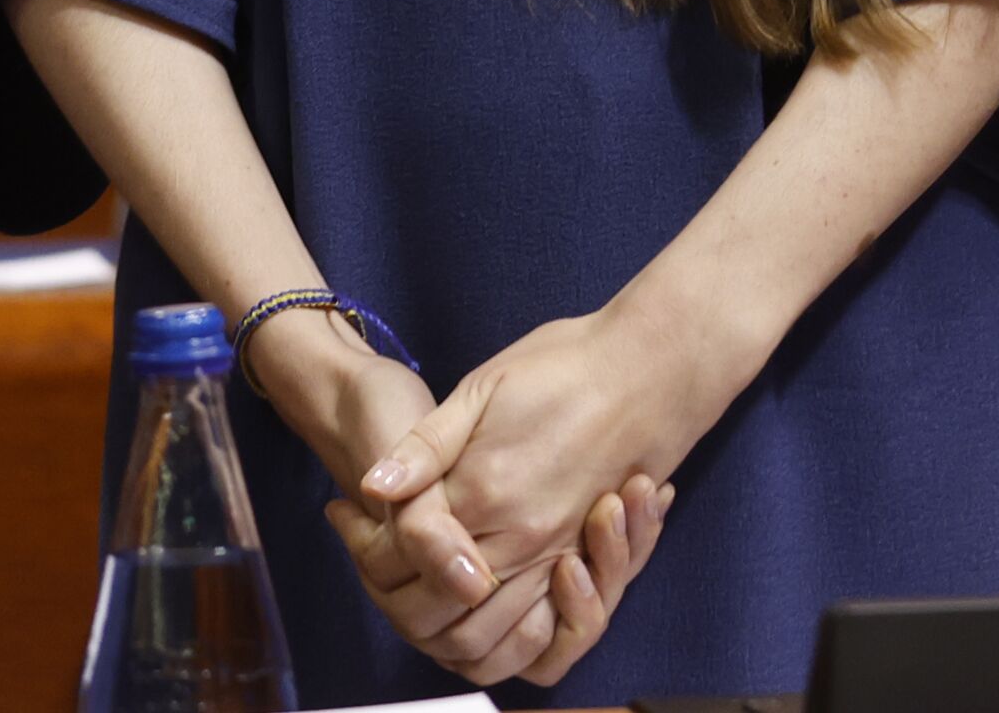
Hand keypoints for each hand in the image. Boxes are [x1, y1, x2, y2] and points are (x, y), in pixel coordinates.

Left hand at [254, 308, 669, 685]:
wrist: (649, 368)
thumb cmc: (566, 365)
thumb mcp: (485, 385)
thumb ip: (427, 445)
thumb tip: (374, 484)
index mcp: (484, 488)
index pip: (407, 546)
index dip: (369, 538)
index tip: (350, 511)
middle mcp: (519, 536)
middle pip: (438, 602)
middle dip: (398, 588)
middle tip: (371, 549)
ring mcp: (555, 554)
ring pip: (485, 629)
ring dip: (444, 618)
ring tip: (416, 575)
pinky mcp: (583, 559)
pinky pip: (538, 630)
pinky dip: (502, 633)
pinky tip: (477, 598)